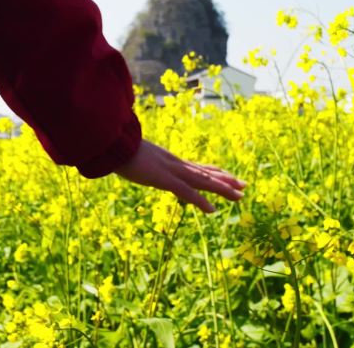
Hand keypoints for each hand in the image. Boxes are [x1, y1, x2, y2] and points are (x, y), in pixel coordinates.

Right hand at [115, 140, 245, 212]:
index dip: (212, 171)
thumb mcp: (130, 156)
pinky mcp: (162, 178)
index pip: (194, 166)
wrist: (110, 142)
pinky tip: (212, 211)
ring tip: (240, 196)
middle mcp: (173, 163)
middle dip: (225, 180)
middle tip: (244, 186)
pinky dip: (200, 201)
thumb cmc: (115, 149)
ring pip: (202, 181)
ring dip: (222, 189)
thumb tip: (130, 162)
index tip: (226, 174)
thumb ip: (135, 160)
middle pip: (204, 173)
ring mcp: (169, 170)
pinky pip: (185, 192)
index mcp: (167, 160)